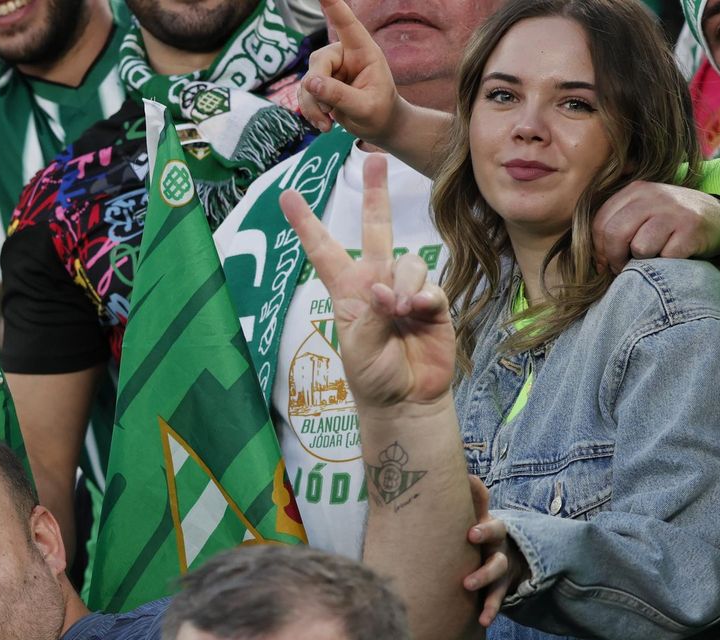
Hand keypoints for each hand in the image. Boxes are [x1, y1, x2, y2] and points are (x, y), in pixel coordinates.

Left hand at [280, 154, 456, 408]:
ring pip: (408, 262)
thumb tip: (385, 290)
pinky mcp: (433, 302)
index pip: (323, 251)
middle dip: (376, 195)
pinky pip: (429, 287)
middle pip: (376, 230)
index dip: (306, 224)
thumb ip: (370, 316)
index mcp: (347, 291)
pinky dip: (422, 299)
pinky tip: (416, 314)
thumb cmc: (373, 375)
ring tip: (398, 313)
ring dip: (403, 286)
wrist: (406, 399)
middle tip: (375, 160)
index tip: (287, 195)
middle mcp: (376, 282)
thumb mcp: (358, 349)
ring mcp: (406, 289)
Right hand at [298, 0, 401, 137]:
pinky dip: (309, 111)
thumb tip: (310, 83)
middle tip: (327, 113)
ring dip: (312, 106)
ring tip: (327, 125)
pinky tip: (323, 125)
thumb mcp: (364, 107)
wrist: (379, 126)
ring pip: (307, 82)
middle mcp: (344, 55)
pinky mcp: (320, 84)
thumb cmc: (380, 112)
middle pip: (318, 62)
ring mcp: (330, 69)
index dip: (335, 7)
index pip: (347, 24)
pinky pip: (304, 94)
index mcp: (363, 51)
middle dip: (317, 90)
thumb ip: (339, 95)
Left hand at [462, 476, 527, 626]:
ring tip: (468, 585)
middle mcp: (498, 542)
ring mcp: (501, 565)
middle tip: (471, 537)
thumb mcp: (477, 515)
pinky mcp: (500, 587)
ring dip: (484, 577)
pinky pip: (496, 599)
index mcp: (490, 524)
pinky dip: (490, 609)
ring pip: (497, 570)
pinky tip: (483, 621)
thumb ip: (473, 497)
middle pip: (496, 537)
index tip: (470, 529)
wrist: (507, 557)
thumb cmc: (481, 533)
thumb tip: (464, 471)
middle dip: (485, 537)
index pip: (489, 516)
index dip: (483, 521)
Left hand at [592, 182, 719, 273]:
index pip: (600, 223)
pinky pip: (664, 256)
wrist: (717, 218)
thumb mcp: (641, 213)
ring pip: (639, 247)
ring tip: (656, 253)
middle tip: (624, 266)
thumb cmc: (669, 222)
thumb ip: (616, 227)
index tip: (606, 261)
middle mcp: (653, 196)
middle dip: (615, 258)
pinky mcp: (691, 229)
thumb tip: (596, 262)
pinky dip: (666, 262)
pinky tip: (675, 253)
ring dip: (644, 260)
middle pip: (615, 234)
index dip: (598, 248)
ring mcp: (674, 211)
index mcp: (635, 190)